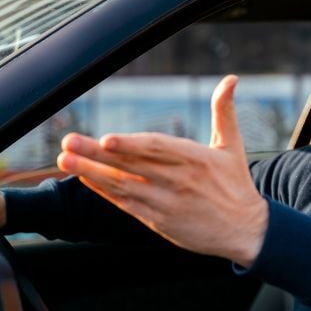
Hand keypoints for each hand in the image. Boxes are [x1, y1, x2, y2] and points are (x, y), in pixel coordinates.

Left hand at [57, 75, 267, 266]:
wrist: (245, 232)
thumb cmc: (236, 185)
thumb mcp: (232, 146)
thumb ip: (224, 111)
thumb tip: (230, 79)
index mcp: (196, 159)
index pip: (157, 149)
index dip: (131, 145)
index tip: (106, 140)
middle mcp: (179, 181)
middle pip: (132, 166)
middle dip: (96, 154)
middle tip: (69, 142)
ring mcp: (167, 203)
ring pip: (123, 186)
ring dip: (91, 172)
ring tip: (65, 159)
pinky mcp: (159, 221)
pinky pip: (126, 204)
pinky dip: (104, 191)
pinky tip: (85, 178)